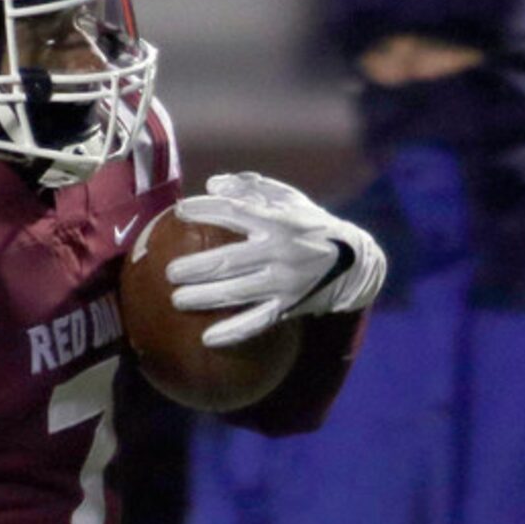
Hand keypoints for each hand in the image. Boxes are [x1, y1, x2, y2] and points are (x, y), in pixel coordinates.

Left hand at [167, 172, 387, 348]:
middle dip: (196, 267)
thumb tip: (213, 184)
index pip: (234, 212)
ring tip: (177, 300)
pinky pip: (256, 322)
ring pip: (237, 293)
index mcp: (279, 221)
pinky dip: (232, 332)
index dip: (205, 210)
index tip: (179, 212)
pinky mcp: (289, 307)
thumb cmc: (311, 226)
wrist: (353, 262)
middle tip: (170, 272)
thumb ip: (252, 188)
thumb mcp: (290, 200)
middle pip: (229, 261)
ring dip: (204, 298)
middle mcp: (281, 252)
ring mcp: (285, 283)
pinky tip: (207, 339)